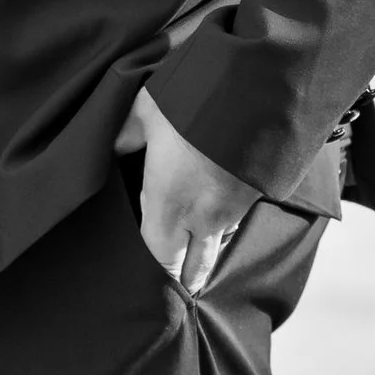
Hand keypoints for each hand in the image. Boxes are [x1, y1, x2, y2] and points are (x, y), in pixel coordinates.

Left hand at [134, 88, 256, 294]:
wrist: (262, 83)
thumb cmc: (195, 97)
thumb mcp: (146, 109)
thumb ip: (125, 135)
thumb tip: (112, 146)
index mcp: (169, 204)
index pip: (159, 260)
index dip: (152, 276)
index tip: (146, 285)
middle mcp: (204, 217)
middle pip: (193, 270)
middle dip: (182, 281)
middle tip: (172, 291)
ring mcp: (235, 208)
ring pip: (216, 246)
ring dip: (204, 254)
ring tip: (189, 257)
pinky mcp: (257, 195)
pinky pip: (235, 223)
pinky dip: (222, 227)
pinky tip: (213, 218)